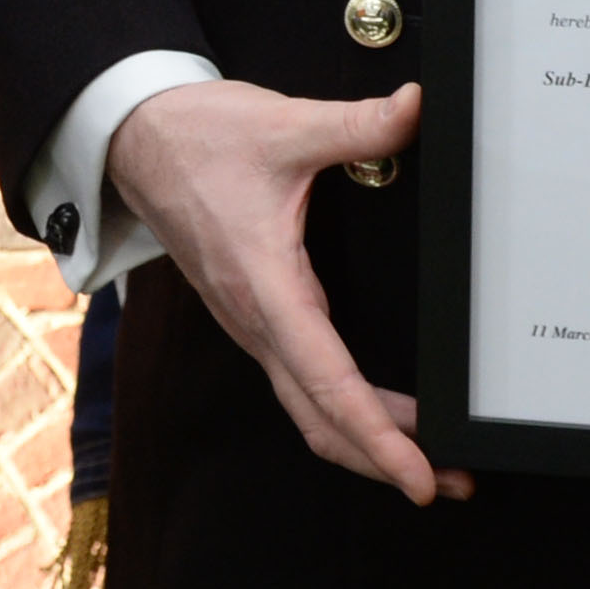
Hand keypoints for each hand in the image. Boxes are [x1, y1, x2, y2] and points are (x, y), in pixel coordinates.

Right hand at [106, 77, 468, 504]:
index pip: (328, 382)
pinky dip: (342, 411)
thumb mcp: (283, 125)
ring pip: (309, 409)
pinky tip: (381, 410)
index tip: (421, 475)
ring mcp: (250, 324)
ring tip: (432, 457)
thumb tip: (420, 107)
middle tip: (456, 480)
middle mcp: (254, 320)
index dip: (378, 438)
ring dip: (366, 441)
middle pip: (321, 421)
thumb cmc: (196, 137)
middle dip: (385, 460)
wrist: (133, 136)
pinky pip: (299, 383)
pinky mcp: (252, 315)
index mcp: (265, 287)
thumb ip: (358, 124)